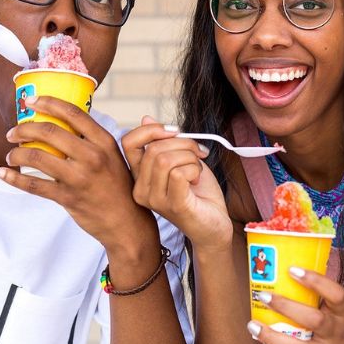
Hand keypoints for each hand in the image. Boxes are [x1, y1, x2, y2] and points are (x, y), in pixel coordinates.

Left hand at [0, 96, 156, 251]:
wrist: (126, 222)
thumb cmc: (118, 187)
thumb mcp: (113, 157)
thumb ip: (92, 140)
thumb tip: (64, 124)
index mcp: (104, 142)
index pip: (73, 113)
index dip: (48, 103)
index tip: (31, 101)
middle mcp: (92, 156)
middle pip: (50, 132)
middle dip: (24, 128)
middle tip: (12, 132)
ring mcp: (79, 177)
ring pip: (38, 156)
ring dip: (17, 152)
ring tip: (11, 154)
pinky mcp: (68, 197)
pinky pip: (34, 184)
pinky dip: (14, 178)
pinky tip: (3, 173)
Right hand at [121, 117, 232, 248]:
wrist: (214, 225)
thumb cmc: (199, 194)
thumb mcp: (181, 159)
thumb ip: (164, 142)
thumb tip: (146, 118)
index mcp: (139, 175)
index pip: (128, 142)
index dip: (151, 130)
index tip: (175, 132)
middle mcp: (141, 189)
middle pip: (153, 148)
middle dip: (183, 143)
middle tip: (198, 152)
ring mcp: (154, 199)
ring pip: (165, 159)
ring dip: (190, 157)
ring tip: (197, 168)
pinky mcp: (172, 205)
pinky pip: (178, 173)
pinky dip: (194, 169)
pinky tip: (197, 180)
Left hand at [248, 269, 343, 343]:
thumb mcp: (341, 307)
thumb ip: (320, 295)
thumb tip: (286, 270)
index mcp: (342, 312)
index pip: (335, 293)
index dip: (315, 281)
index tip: (292, 269)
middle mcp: (336, 332)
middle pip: (313, 320)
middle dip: (286, 307)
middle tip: (263, 296)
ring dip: (274, 339)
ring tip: (253, 326)